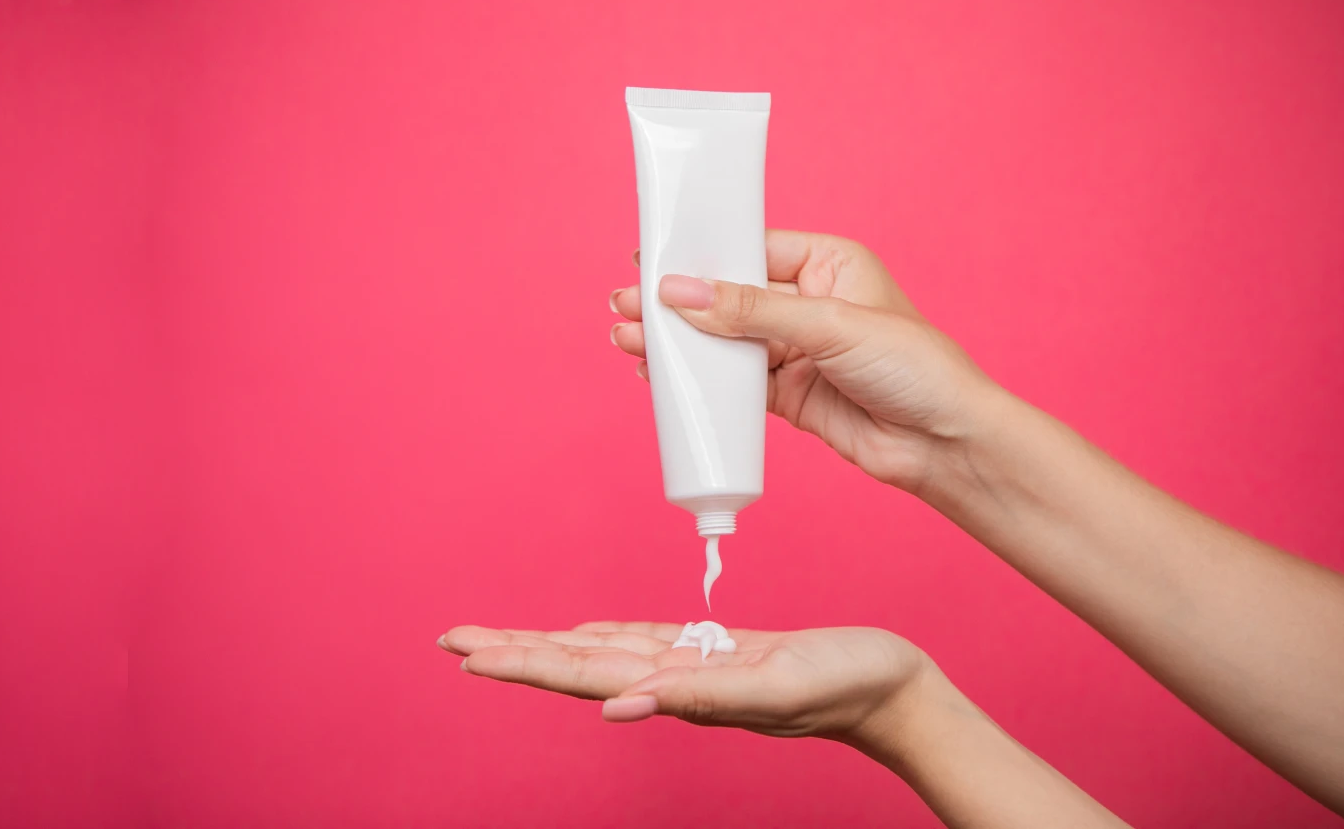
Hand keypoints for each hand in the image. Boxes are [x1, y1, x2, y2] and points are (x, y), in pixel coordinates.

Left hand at [437, 620, 934, 752]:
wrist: (890, 686)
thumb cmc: (844, 686)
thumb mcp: (773, 688)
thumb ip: (700, 698)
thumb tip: (617, 710)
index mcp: (679, 690)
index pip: (582, 677)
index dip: (523, 664)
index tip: (467, 657)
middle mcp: (674, 682)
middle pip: (576, 664)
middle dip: (513, 652)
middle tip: (453, 640)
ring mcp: (692, 668)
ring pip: (602, 651)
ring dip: (546, 644)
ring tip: (498, 637)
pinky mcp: (715, 652)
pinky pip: (643, 641)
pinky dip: (602, 634)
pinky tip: (581, 633)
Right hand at [609, 231, 995, 492]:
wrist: (945, 445)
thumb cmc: (915, 368)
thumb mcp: (830, 325)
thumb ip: (752, 310)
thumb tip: (682, 292)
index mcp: (827, 263)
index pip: (750, 248)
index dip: (700, 254)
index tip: (650, 257)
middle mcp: (808, 302)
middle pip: (727, 295)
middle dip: (675, 302)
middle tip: (624, 304)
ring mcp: (795, 349)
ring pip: (722, 340)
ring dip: (678, 342)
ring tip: (627, 340)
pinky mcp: (787, 394)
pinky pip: (731, 382)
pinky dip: (696, 380)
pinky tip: (660, 375)